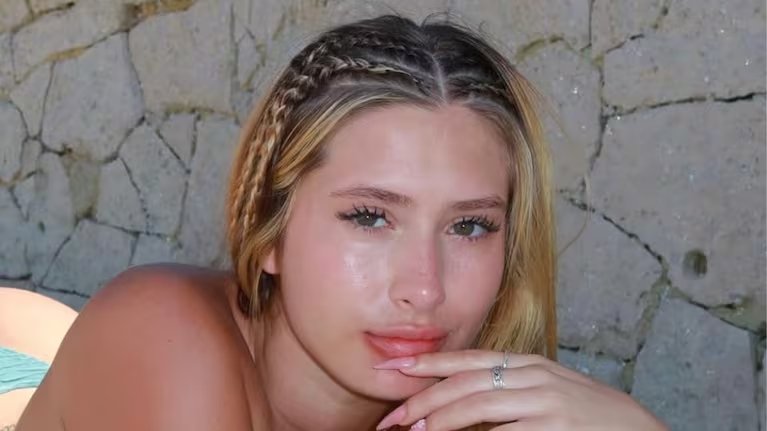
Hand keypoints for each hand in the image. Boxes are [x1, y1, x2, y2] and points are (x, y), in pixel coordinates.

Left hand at [374, 350, 668, 430]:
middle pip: (466, 383)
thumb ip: (507, 387)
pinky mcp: (555, 427)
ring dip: (442, 419)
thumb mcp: (544, 389)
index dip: (429, 363)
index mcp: (527, 364)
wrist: (635, 429)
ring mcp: (545, 401)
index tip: (395, 369)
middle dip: (424, 399)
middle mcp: (533, 376)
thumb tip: (459, 398)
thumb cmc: (585, 413)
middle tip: (393, 417)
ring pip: (480, 405)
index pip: (468, 359)